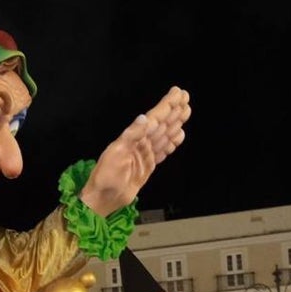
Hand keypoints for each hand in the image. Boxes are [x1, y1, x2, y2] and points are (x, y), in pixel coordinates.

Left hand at [79, 86, 190, 216]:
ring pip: (164, 136)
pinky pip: (162, 151)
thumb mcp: (116, 153)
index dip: (166, 105)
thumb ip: (132, 135)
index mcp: (133, 137)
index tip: (178, 93)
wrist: (104, 198)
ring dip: (175, 124)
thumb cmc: (106, 176)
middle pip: (161, 124)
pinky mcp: (148, 166)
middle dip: (173, 111)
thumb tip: (145, 118)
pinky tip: (179, 136)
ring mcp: (145, 154)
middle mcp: (140, 143)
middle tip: (186, 98)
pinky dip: (171, 144)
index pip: (154, 118)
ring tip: (186, 112)